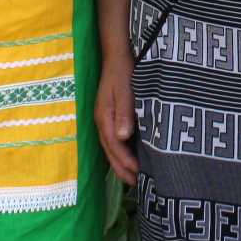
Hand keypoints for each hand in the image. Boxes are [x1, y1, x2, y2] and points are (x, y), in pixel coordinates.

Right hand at [96, 56, 137, 184]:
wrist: (117, 56)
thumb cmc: (123, 72)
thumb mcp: (125, 90)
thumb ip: (124, 113)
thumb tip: (122, 137)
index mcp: (104, 117)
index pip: (114, 146)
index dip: (124, 161)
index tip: (138, 172)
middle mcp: (103, 122)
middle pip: (110, 151)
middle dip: (121, 169)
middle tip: (137, 184)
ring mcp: (106, 120)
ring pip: (111, 148)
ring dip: (121, 163)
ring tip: (134, 177)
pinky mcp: (112, 117)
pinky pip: (115, 140)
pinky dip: (122, 152)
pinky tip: (132, 158)